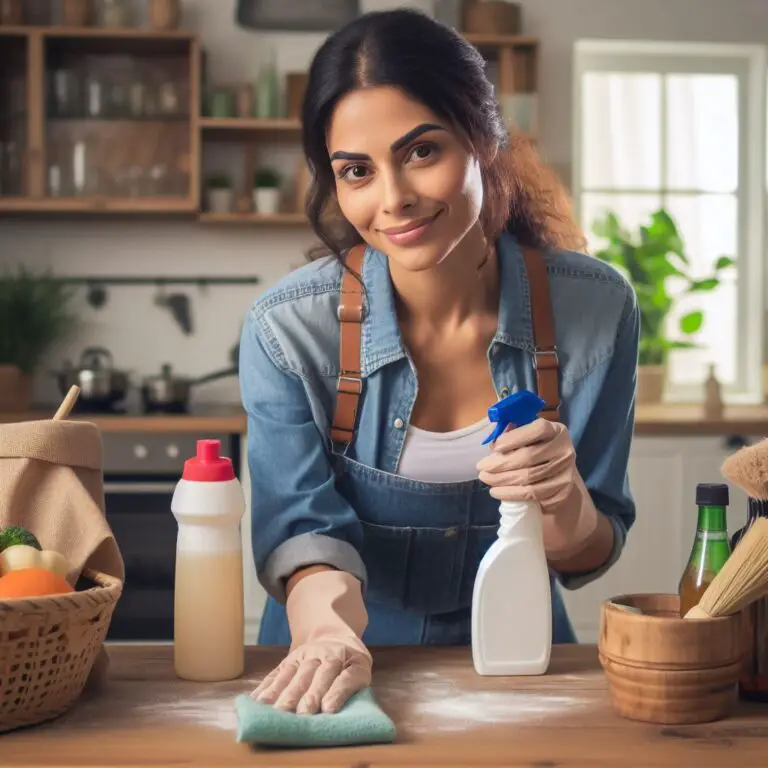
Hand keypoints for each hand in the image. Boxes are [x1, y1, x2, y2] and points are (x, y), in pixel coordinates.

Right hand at [250, 570, 371, 714]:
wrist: (332, 638)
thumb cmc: (348, 663)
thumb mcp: (360, 669)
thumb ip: (352, 687)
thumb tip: (338, 712)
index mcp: (348, 659)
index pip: (344, 676)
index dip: (337, 692)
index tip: (328, 709)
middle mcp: (324, 654)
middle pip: (316, 675)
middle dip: (309, 695)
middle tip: (303, 713)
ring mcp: (303, 656)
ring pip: (294, 674)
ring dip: (285, 693)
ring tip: (278, 710)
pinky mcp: (288, 661)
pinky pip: (276, 674)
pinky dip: (266, 687)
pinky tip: (257, 701)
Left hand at [476, 418, 598, 558]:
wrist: (559, 475)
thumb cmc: (537, 450)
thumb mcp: (529, 437)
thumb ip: (513, 434)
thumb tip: (494, 440)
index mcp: (556, 430)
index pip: (538, 430)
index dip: (514, 438)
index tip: (495, 447)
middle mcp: (564, 450)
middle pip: (529, 457)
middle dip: (500, 464)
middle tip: (481, 468)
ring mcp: (566, 473)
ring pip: (528, 479)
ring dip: (502, 480)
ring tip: (486, 479)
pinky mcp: (562, 493)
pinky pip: (532, 495)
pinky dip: (511, 494)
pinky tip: (498, 491)